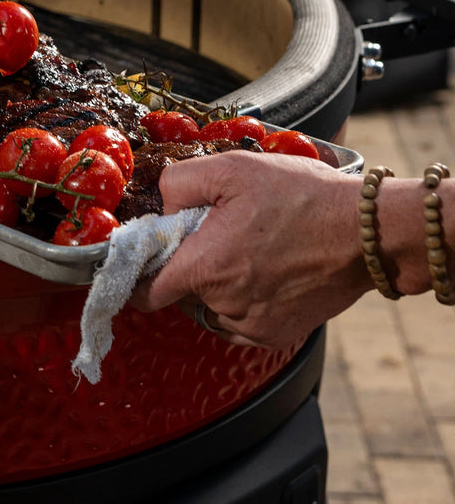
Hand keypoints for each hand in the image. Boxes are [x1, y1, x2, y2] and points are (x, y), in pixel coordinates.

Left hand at [130, 151, 368, 347]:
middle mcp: (226, 305)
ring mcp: (253, 325)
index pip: (146, 291)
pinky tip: (265, 269)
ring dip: (216, 283)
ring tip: (249, 248)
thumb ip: (178, 183)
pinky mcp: (277, 335)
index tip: (141, 261)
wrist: (368, 232)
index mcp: (206, 267)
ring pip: (210, 306)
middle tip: (216, 233)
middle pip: (181, 291)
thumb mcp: (230, 168)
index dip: (136, 275)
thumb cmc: (303, 197)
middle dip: (189, 263)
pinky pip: (239, 320)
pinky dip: (242, 300)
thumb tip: (162, 208)